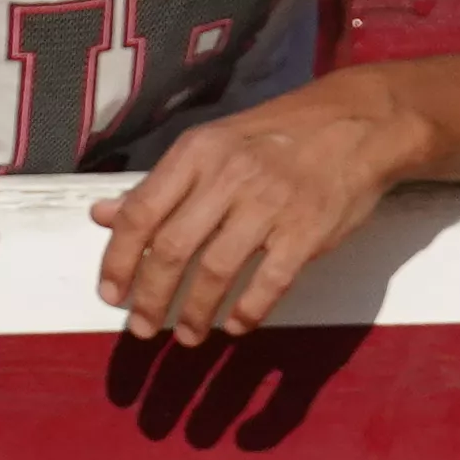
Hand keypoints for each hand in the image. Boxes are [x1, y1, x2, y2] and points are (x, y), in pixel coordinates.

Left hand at [94, 85, 426, 339]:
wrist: (355, 125)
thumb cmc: (276, 139)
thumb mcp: (211, 147)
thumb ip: (159, 186)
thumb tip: (104, 215)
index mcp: (197, 152)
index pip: (142, 212)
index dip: (119, 260)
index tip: (111, 295)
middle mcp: (229, 176)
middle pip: (173, 249)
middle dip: (151, 298)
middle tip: (143, 327)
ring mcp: (270, 205)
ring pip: (216, 271)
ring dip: (195, 313)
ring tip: (187, 335)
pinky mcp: (307, 232)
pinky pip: (269, 283)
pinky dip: (247, 312)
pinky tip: (234, 326)